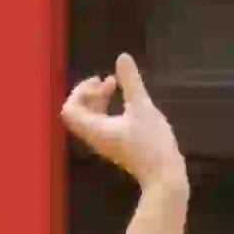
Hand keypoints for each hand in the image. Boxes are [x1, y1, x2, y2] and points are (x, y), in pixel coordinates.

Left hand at [59, 62, 185, 189]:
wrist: (164, 177)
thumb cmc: (152, 143)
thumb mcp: (143, 107)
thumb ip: (131, 82)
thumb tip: (122, 57)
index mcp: (95, 128)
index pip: (70, 109)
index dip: (80, 91)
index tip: (101, 83)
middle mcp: (95, 137)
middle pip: (77, 112)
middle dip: (89, 92)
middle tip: (109, 82)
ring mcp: (105, 143)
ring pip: (90, 117)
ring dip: (99, 100)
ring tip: (115, 87)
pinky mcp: (116, 146)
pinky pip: (101, 124)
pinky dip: (108, 110)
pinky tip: (127, 105)